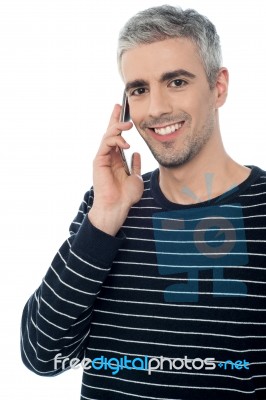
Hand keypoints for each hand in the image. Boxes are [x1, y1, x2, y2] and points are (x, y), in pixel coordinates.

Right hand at [88, 104, 143, 235]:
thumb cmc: (125, 196)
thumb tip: (137, 154)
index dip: (119, 124)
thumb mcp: (136, 178)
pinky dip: (116, 141)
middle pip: (110, 132)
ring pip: (107, 136)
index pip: (117, 138)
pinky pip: (106, 145)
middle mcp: (108, 156)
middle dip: (115, 118)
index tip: (124, 111)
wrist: (117, 207)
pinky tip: (126, 144)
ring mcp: (102, 158)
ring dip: (118, 128)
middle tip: (120, 106)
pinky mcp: (98, 161)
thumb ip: (136, 165)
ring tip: (129, 125)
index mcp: (116, 159)